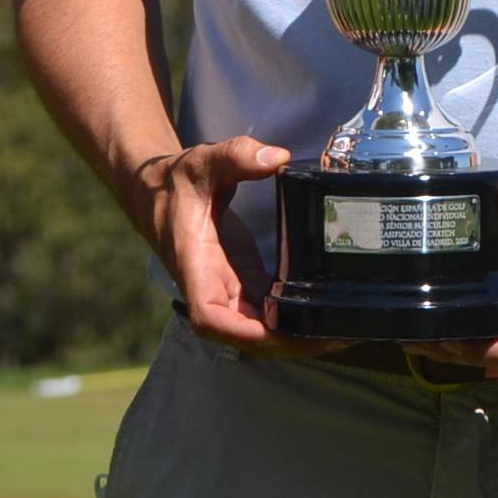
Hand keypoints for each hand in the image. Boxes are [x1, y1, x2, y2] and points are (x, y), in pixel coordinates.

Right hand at [137, 139, 335, 355]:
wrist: (158, 191)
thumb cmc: (175, 182)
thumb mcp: (202, 163)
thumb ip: (236, 156)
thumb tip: (278, 157)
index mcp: (196, 267)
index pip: (211, 317)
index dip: (243, 332)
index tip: (277, 332)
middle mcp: (212, 288)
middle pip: (246, 334)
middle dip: (286, 342)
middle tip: (333, 336)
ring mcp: (228, 289)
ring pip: (260, 327)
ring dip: (294, 335)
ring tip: (340, 332)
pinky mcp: (243, 283)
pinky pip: (267, 310)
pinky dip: (292, 317)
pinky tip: (324, 313)